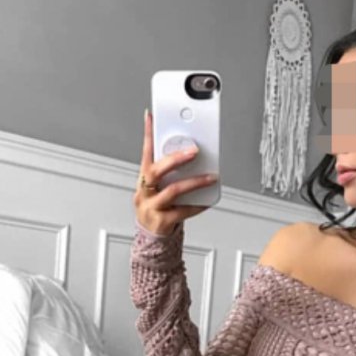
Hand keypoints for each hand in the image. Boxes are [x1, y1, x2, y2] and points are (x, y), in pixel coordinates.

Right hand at [135, 109, 218, 235]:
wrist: (151, 238)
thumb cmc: (157, 208)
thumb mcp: (159, 188)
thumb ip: (170, 174)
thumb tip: (193, 156)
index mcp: (143, 179)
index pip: (145, 153)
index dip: (147, 134)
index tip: (151, 116)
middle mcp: (144, 192)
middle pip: (157, 171)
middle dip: (176, 159)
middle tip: (194, 151)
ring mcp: (151, 207)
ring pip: (173, 191)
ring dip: (195, 182)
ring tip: (212, 177)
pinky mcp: (162, 222)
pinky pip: (183, 211)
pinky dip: (198, 205)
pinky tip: (208, 200)